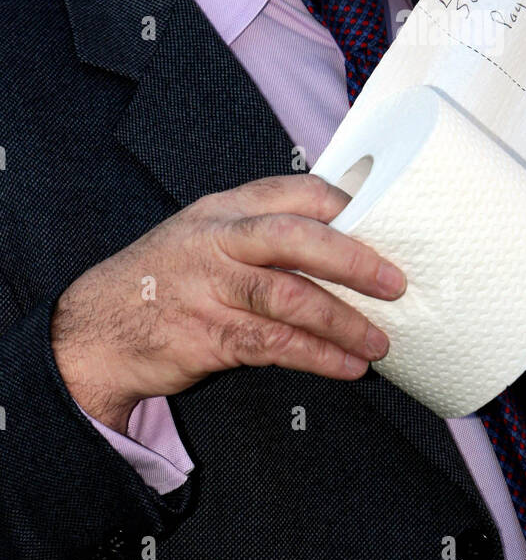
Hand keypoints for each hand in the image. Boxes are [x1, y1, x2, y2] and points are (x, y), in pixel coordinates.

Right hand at [51, 174, 404, 432]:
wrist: (96, 330)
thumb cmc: (167, 281)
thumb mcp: (208, 236)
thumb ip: (263, 235)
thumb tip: (345, 247)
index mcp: (225, 208)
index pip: (296, 192)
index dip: (347, 206)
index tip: (387, 225)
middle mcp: (218, 239)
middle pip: (297, 238)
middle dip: (353, 261)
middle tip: (395, 283)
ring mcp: (210, 287)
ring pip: (290, 297)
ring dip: (343, 322)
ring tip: (379, 341)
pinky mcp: (207, 335)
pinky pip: (274, 345)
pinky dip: (317, 357)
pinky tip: (346, 366)